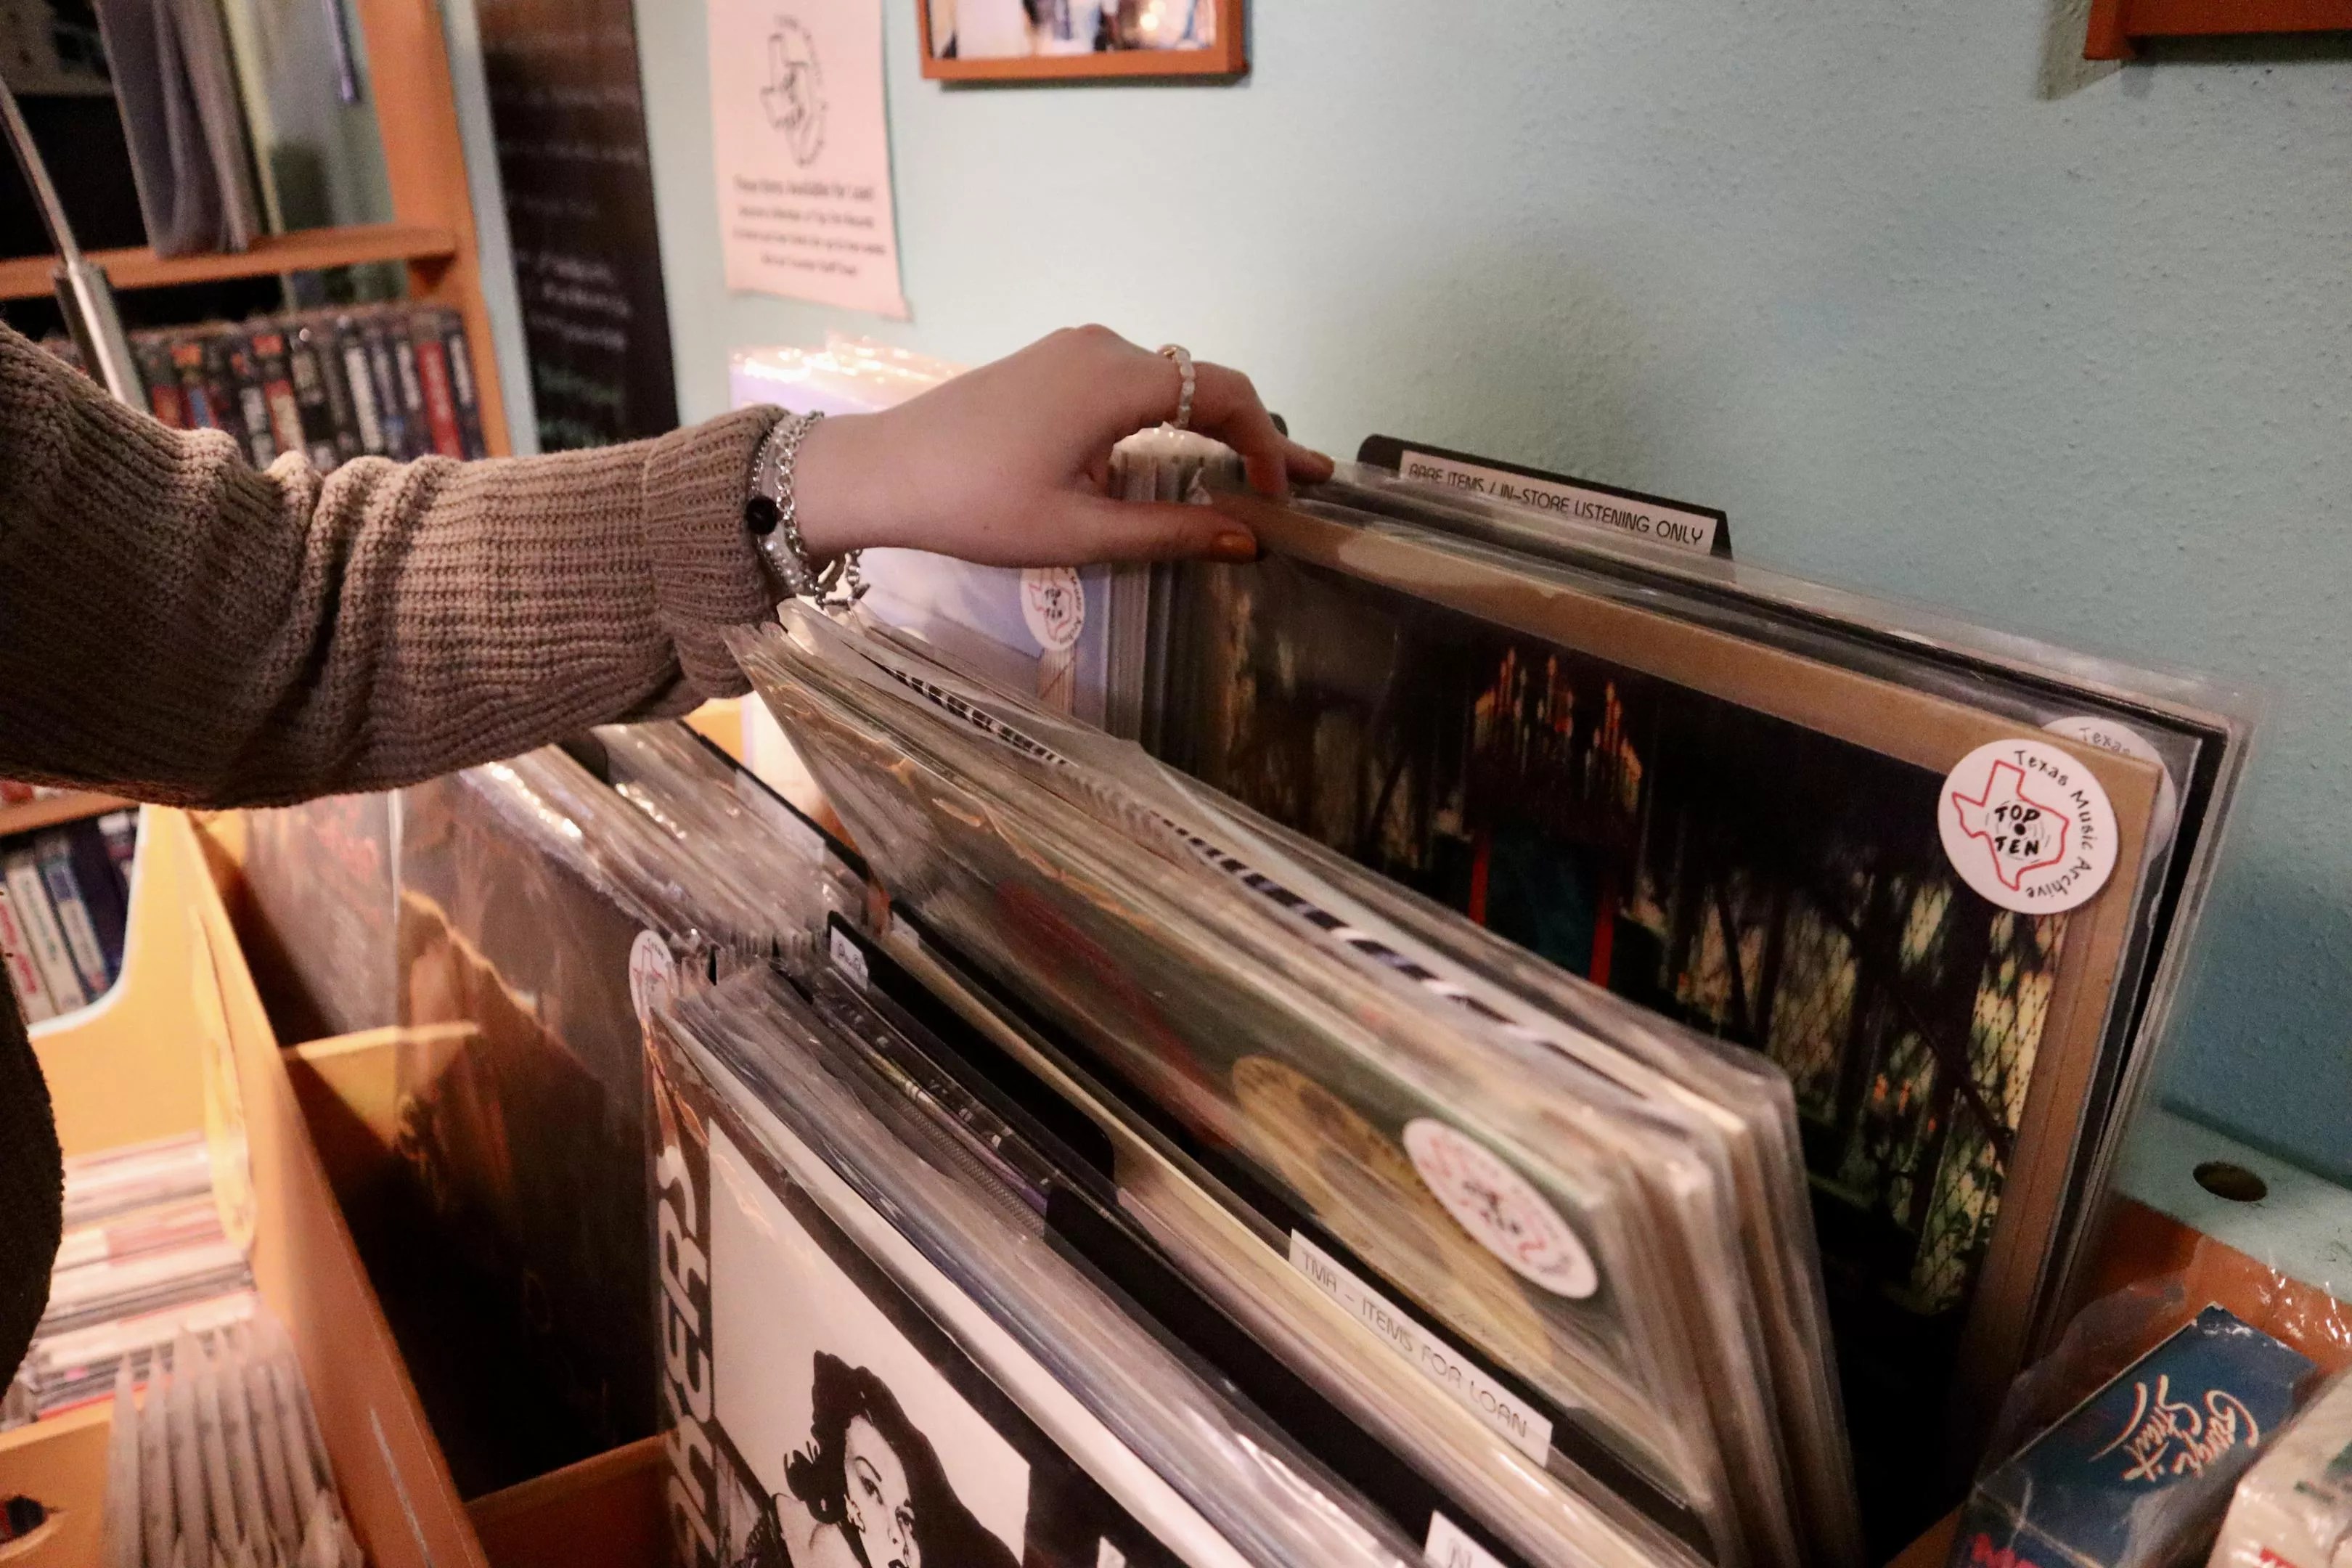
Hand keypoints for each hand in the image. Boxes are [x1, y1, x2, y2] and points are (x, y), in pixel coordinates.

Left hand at [788, 325, 1330, 566]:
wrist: (880, 472)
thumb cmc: (975, 505)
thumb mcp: (1078, 531)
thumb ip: (1169, 531)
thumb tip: (1246, 538)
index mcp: (1115, 379)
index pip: (1226, 394)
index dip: (1269, 444)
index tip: (1283, 498)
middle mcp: (1103, 347)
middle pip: (1203, 382)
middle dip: (1253, 434)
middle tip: (1299, 483)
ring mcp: (1073, 350)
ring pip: (1168, 381)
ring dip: (1210, 425)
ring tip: (1251, 475)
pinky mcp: (1050, 363)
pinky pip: (1131, 382)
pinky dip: (1167, 417)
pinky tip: (1182, 454)